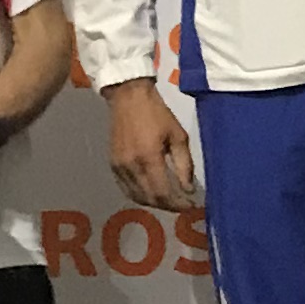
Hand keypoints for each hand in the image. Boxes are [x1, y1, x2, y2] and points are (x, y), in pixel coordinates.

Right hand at [107, 77, 200, 211]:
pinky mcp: (113, 165)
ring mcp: (119, 167)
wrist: (129, 97)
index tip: (191, 206)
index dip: (178, 204)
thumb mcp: (178, 136)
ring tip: (170, 201)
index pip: (164, 193)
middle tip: (183, 205)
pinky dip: (141, 196)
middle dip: (169, 206)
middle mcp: (131, 166)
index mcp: (149, 158)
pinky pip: (127, 189)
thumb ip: (184, 165)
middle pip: (151, 199)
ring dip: (155, 203)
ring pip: (138, 197)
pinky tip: (152, 194)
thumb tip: (188, 189)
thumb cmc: (157, 113)